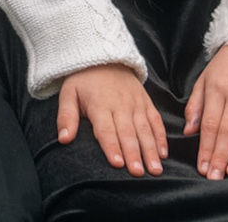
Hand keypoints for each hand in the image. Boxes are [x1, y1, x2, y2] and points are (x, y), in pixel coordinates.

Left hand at [57, 62, 165, 176]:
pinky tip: (163, 153)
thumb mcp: (68, 93)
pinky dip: (161, 137)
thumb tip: (64, 139)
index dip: (112, 147)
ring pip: (145, 129)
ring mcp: (136, 104)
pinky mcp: (146, 102)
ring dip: (150, 150)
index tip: (118, 163)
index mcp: (100, 105)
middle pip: (128, 133)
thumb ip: (66, 117)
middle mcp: (121, 105)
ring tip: (155, 169)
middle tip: (138, 173)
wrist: (104, 55)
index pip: (106, 130)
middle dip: (134, 154)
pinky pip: (156, 120)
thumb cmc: (83, 79)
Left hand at [185, 42, 227, 180]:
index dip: (206, 148)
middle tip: (215, 177)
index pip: (210, 124)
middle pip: (227, 128)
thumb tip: (189, 131)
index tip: (203, 169)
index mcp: (216, 88)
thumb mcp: (205, 79)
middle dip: (220, 155)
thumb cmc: (226, 66)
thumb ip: (196, 105)